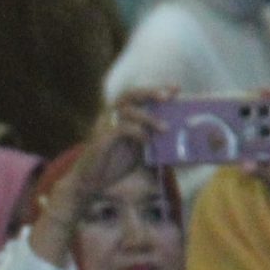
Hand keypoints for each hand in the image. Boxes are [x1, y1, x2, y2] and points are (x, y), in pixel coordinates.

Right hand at [31, 91, 164, 262]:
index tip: (176, 88)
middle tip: (168, 96)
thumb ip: (153, 140)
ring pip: (127, 110)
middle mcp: (111, 115)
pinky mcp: (101, 138)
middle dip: (151, 92)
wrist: (90, 181)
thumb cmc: (114, 164)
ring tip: (165, 128)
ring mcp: (104, 125)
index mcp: (120, 115)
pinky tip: (146, 140)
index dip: (156, 89)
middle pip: (131, 94)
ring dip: (148, 117)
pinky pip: (120, 129)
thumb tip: (179, 141)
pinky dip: (136, 132)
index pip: (139, 95)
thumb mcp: (139, 149)